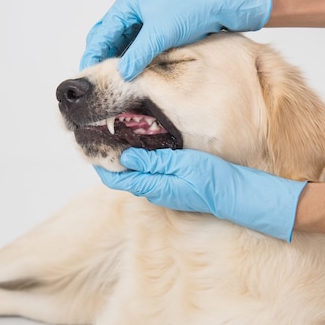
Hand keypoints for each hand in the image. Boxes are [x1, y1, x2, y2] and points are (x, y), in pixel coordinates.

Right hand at [80, 0, 271, 80]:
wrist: (215, 11)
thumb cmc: (190, 13)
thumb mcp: (160, 34)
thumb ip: (139, 54)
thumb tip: (121, 73)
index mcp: (126, 6)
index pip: (101, 34)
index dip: (93, 55)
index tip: (88, 74)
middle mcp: (129, 15)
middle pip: (105, 41)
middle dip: (100, 60)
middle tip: (96, 81)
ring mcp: (139, 26)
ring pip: (117, 49)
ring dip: (114, 64)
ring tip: (109, 83)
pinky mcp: (149, 37)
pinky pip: (131, 53)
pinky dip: (127, 65)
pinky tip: (127, 78)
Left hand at [96, 148, 306, 241]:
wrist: (236, 194)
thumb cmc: (211, 180)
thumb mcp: (181, 165)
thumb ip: (152, 161)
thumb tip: (124, 156)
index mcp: (151, 186)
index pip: (114, 177)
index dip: (98, 161)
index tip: (88, 141)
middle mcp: (154, 190)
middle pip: (122, 173)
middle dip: (109, 154)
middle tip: (100, 130)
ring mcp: (164, 188)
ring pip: (136, 170)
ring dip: (125, 154)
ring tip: (119, 129)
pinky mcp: (174, 184)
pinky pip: (151, 169)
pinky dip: (142, 156)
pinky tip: (146, 140)